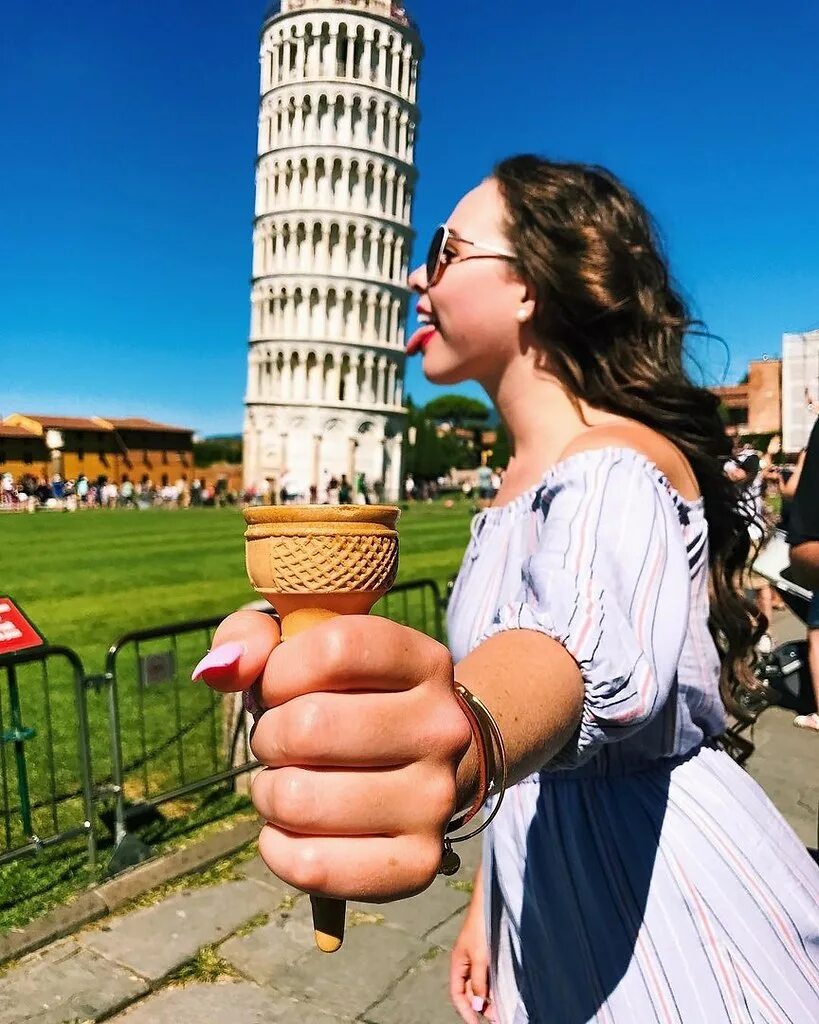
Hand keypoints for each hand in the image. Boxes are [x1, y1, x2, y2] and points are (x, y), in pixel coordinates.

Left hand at [197, 610, 471, 901]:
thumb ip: (252, 638)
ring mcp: (436, 799)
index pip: (337, 649)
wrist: (424, 767)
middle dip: (269, 735)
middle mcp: (442, 727)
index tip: (278, 687)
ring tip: (287, 782)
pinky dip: (277, 848)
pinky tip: (290, 829)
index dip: (281, 670)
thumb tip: (218, 670)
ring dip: (269, 792)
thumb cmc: (346, 698)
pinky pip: (311, 864)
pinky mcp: (418, 863)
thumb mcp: (306, 648)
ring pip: (301, 798)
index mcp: (424, 661)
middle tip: (280, 741)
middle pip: (311, 726)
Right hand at [451, 893, 493, 1023]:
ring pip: (479, 986)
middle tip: (496, 1018)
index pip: (457, 994)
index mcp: (458, 964)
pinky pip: (487, 977)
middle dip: (480, 1007)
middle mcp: (466, 964)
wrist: (489, 903)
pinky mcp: (486, 955)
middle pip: (469, 992)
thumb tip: (476, 1005)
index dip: (465, 1011)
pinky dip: (493, 987)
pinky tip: (502, 993)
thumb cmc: (481, 927)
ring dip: (488, 999)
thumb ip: (478, 982)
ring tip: (501, 1010)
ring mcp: (476, 960)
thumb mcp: (480, 957)